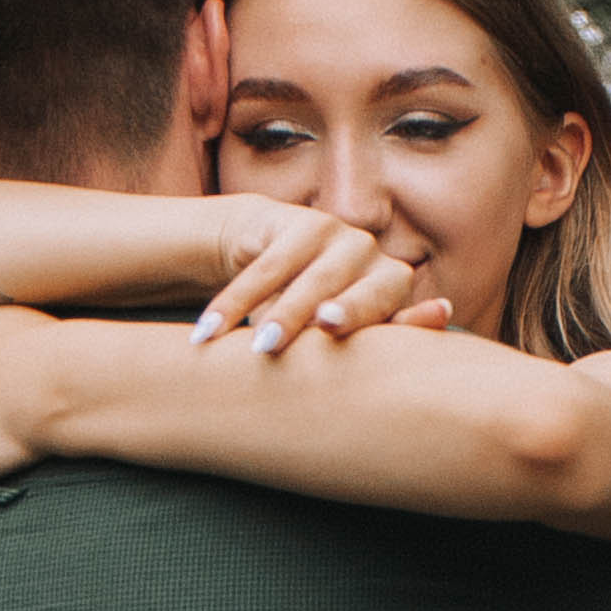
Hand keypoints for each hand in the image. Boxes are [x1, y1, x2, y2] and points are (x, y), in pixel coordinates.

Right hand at [191, 198, 451, 354]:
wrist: (262, 256)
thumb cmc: (303, 317)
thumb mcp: (326, 339)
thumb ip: (353, 356)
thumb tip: (373, 388)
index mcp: (394, 289)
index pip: (400, 316)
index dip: (399, 323)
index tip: (374, 338)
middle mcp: (375, 257)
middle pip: (364, 295)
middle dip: (347, 311)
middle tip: (325, 327)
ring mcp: (341, 234)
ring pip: (313, 282)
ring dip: (283, 317)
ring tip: (259, 349)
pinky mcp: (302, 221)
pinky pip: (268, 267)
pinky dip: (237, 301)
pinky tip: (210, 330)